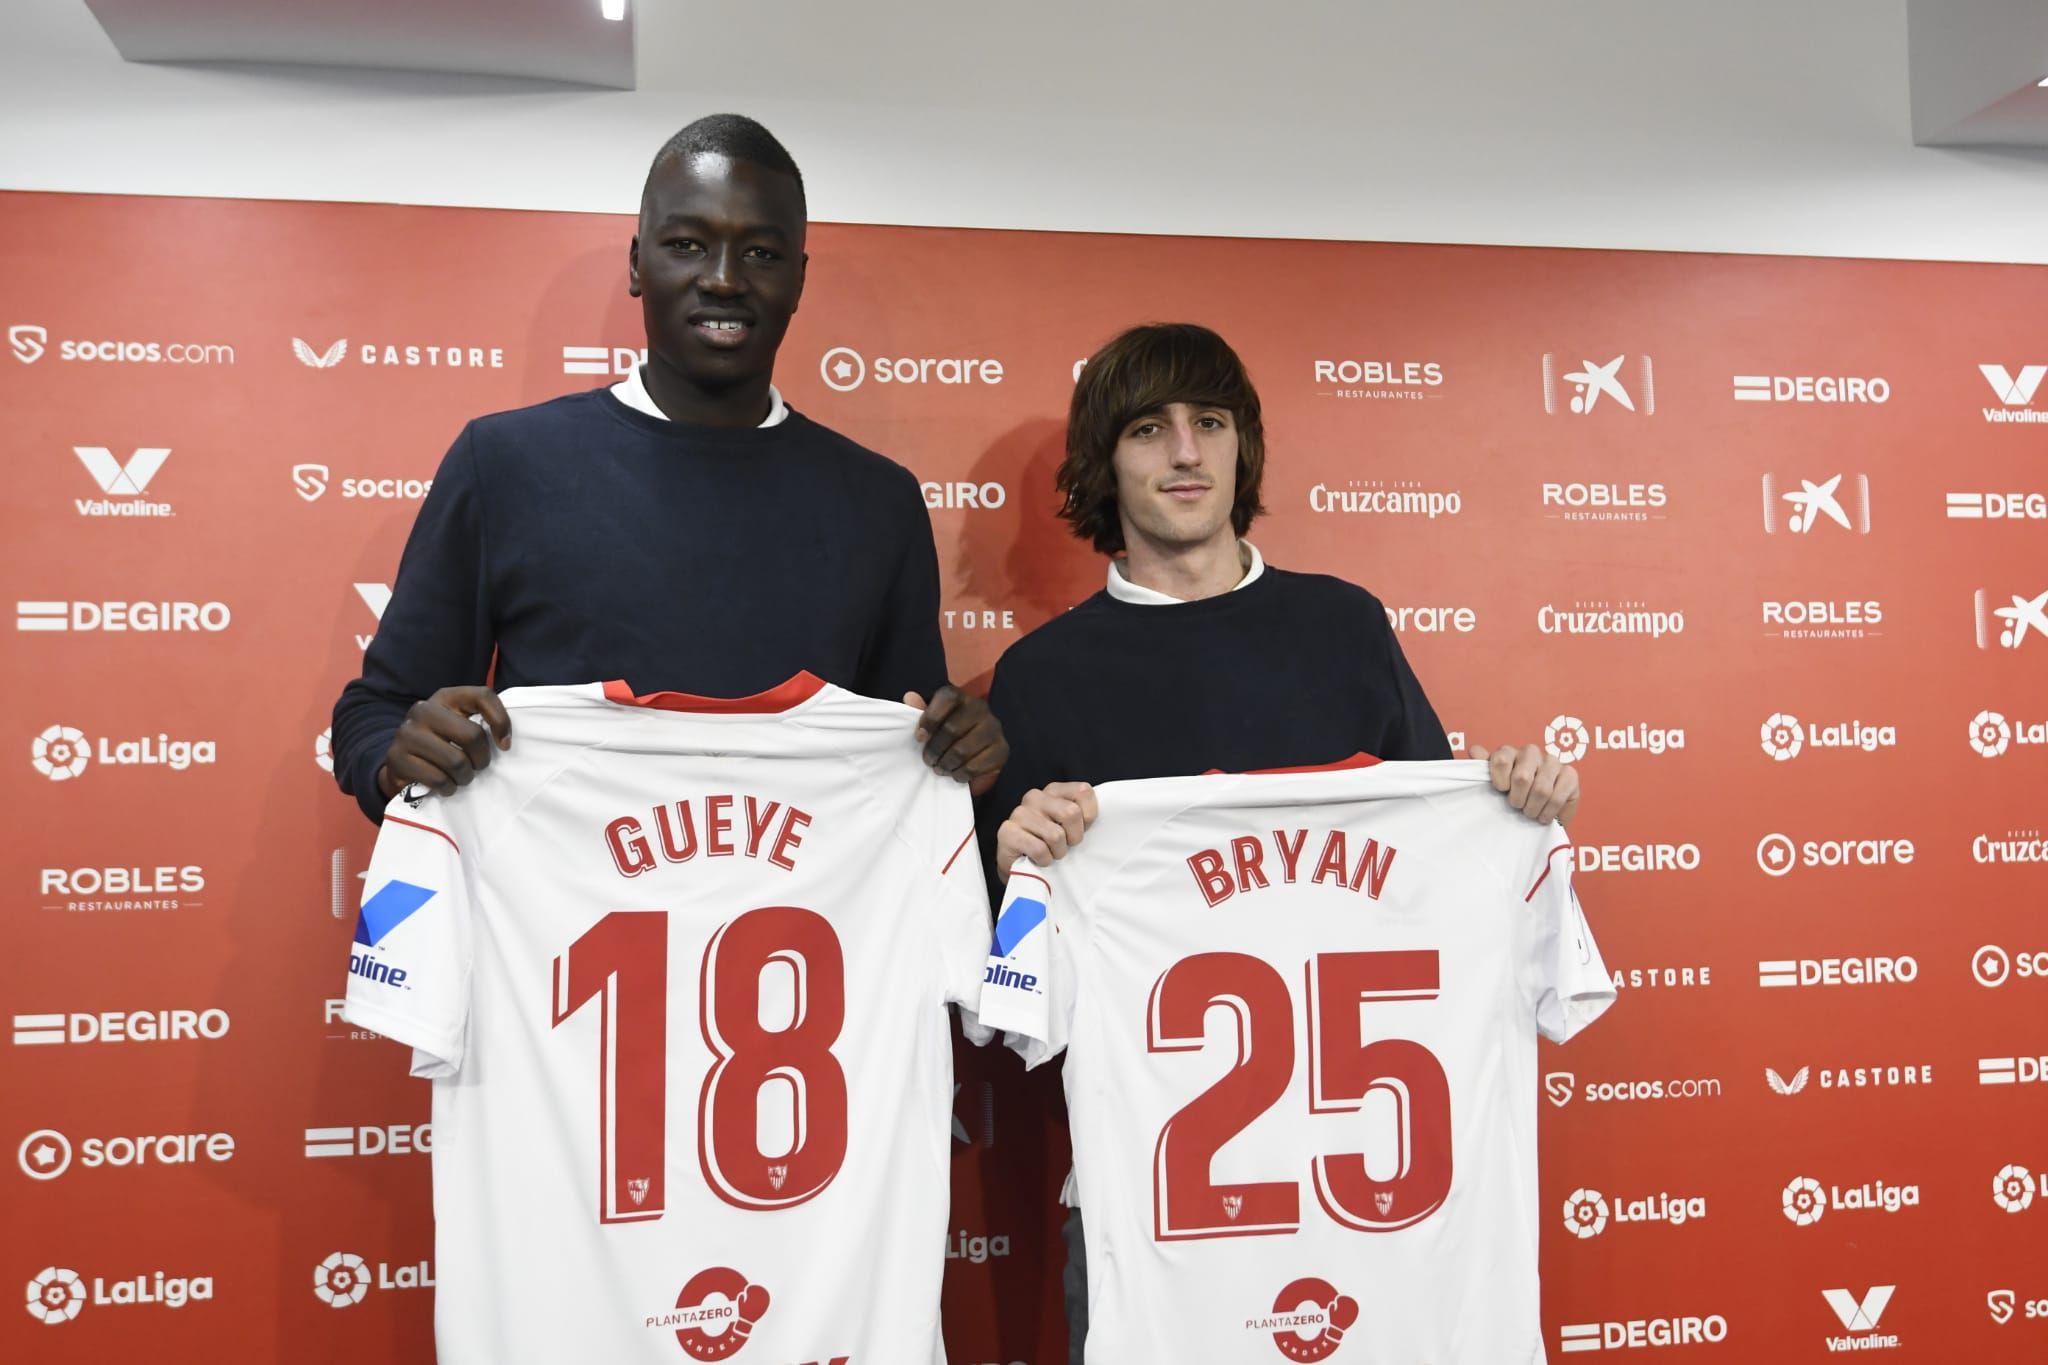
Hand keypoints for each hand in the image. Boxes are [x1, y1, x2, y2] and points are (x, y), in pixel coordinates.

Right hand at [376, 685, 511, 799]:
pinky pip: (438, 779)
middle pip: (472, 735)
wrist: (401, 763)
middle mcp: (423, 710)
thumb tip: (505, 743)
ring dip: (465, 777)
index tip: (505, 745)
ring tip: (460, 777)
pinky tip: (446, 785)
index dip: (501, 721)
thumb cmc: (441, 744)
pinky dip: (448, 788)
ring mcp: (406, 733)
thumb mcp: (461, 726)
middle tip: (477, 766)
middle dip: (481, 759)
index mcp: (445, 698)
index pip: (483, 696)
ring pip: (456, 762)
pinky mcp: (396, 758)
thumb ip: (483, 723)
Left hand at [904, 686, 1007, 794]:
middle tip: (929, 760)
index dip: (930, 718)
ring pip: (963, 749)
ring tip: (940, 768)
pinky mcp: (1002, 750)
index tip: (919, 737)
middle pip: (952, 728)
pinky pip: (976, 765)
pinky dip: (961, 773)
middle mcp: (981, 708)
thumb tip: (910, 697)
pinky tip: (956, 774)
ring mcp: (994, 729)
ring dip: (946, 763)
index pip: (947, 698)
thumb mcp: (931, 723)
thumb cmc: (946, 737)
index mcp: (961, 697)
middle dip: (935, 748)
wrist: (973, 757)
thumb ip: (919, 711)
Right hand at [996, 782, 1098, 878]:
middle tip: (1066, 845)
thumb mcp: (1071, 827)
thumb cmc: (1051, 845)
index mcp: (1053, 790)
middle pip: (1071, 813)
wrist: (1021, 868)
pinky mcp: (1007, 832)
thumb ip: (1084, 814)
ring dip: (1058, 852)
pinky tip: (1038, 859)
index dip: (1089, 816)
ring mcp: (1019, 813)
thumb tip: (1107, 810)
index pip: (1083, 791)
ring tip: (1050, 853)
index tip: (1082, 829)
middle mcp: (1035, 797)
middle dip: (1074, 837)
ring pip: (1055, 835)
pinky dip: (1044, 860)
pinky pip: (1039, 849)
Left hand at [1468, 742, 1578, 826]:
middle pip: (1522, 777)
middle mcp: (1532, 753)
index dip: (1500, 780)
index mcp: (1510, 752)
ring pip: (1541, 789)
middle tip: (1517, 807)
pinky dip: (1548, 812)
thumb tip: (1474, 750)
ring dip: (1533, 808)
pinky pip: (1558, 796)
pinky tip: (1543, 816)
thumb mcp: (1494, 786)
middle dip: (1517, 800)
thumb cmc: (1512, 798)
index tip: (1501, 791)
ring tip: (1530, 813)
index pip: (1502, 759)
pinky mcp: (1571, 775)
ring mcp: (1553, 762)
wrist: (1539, 816)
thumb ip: (1482, 769)